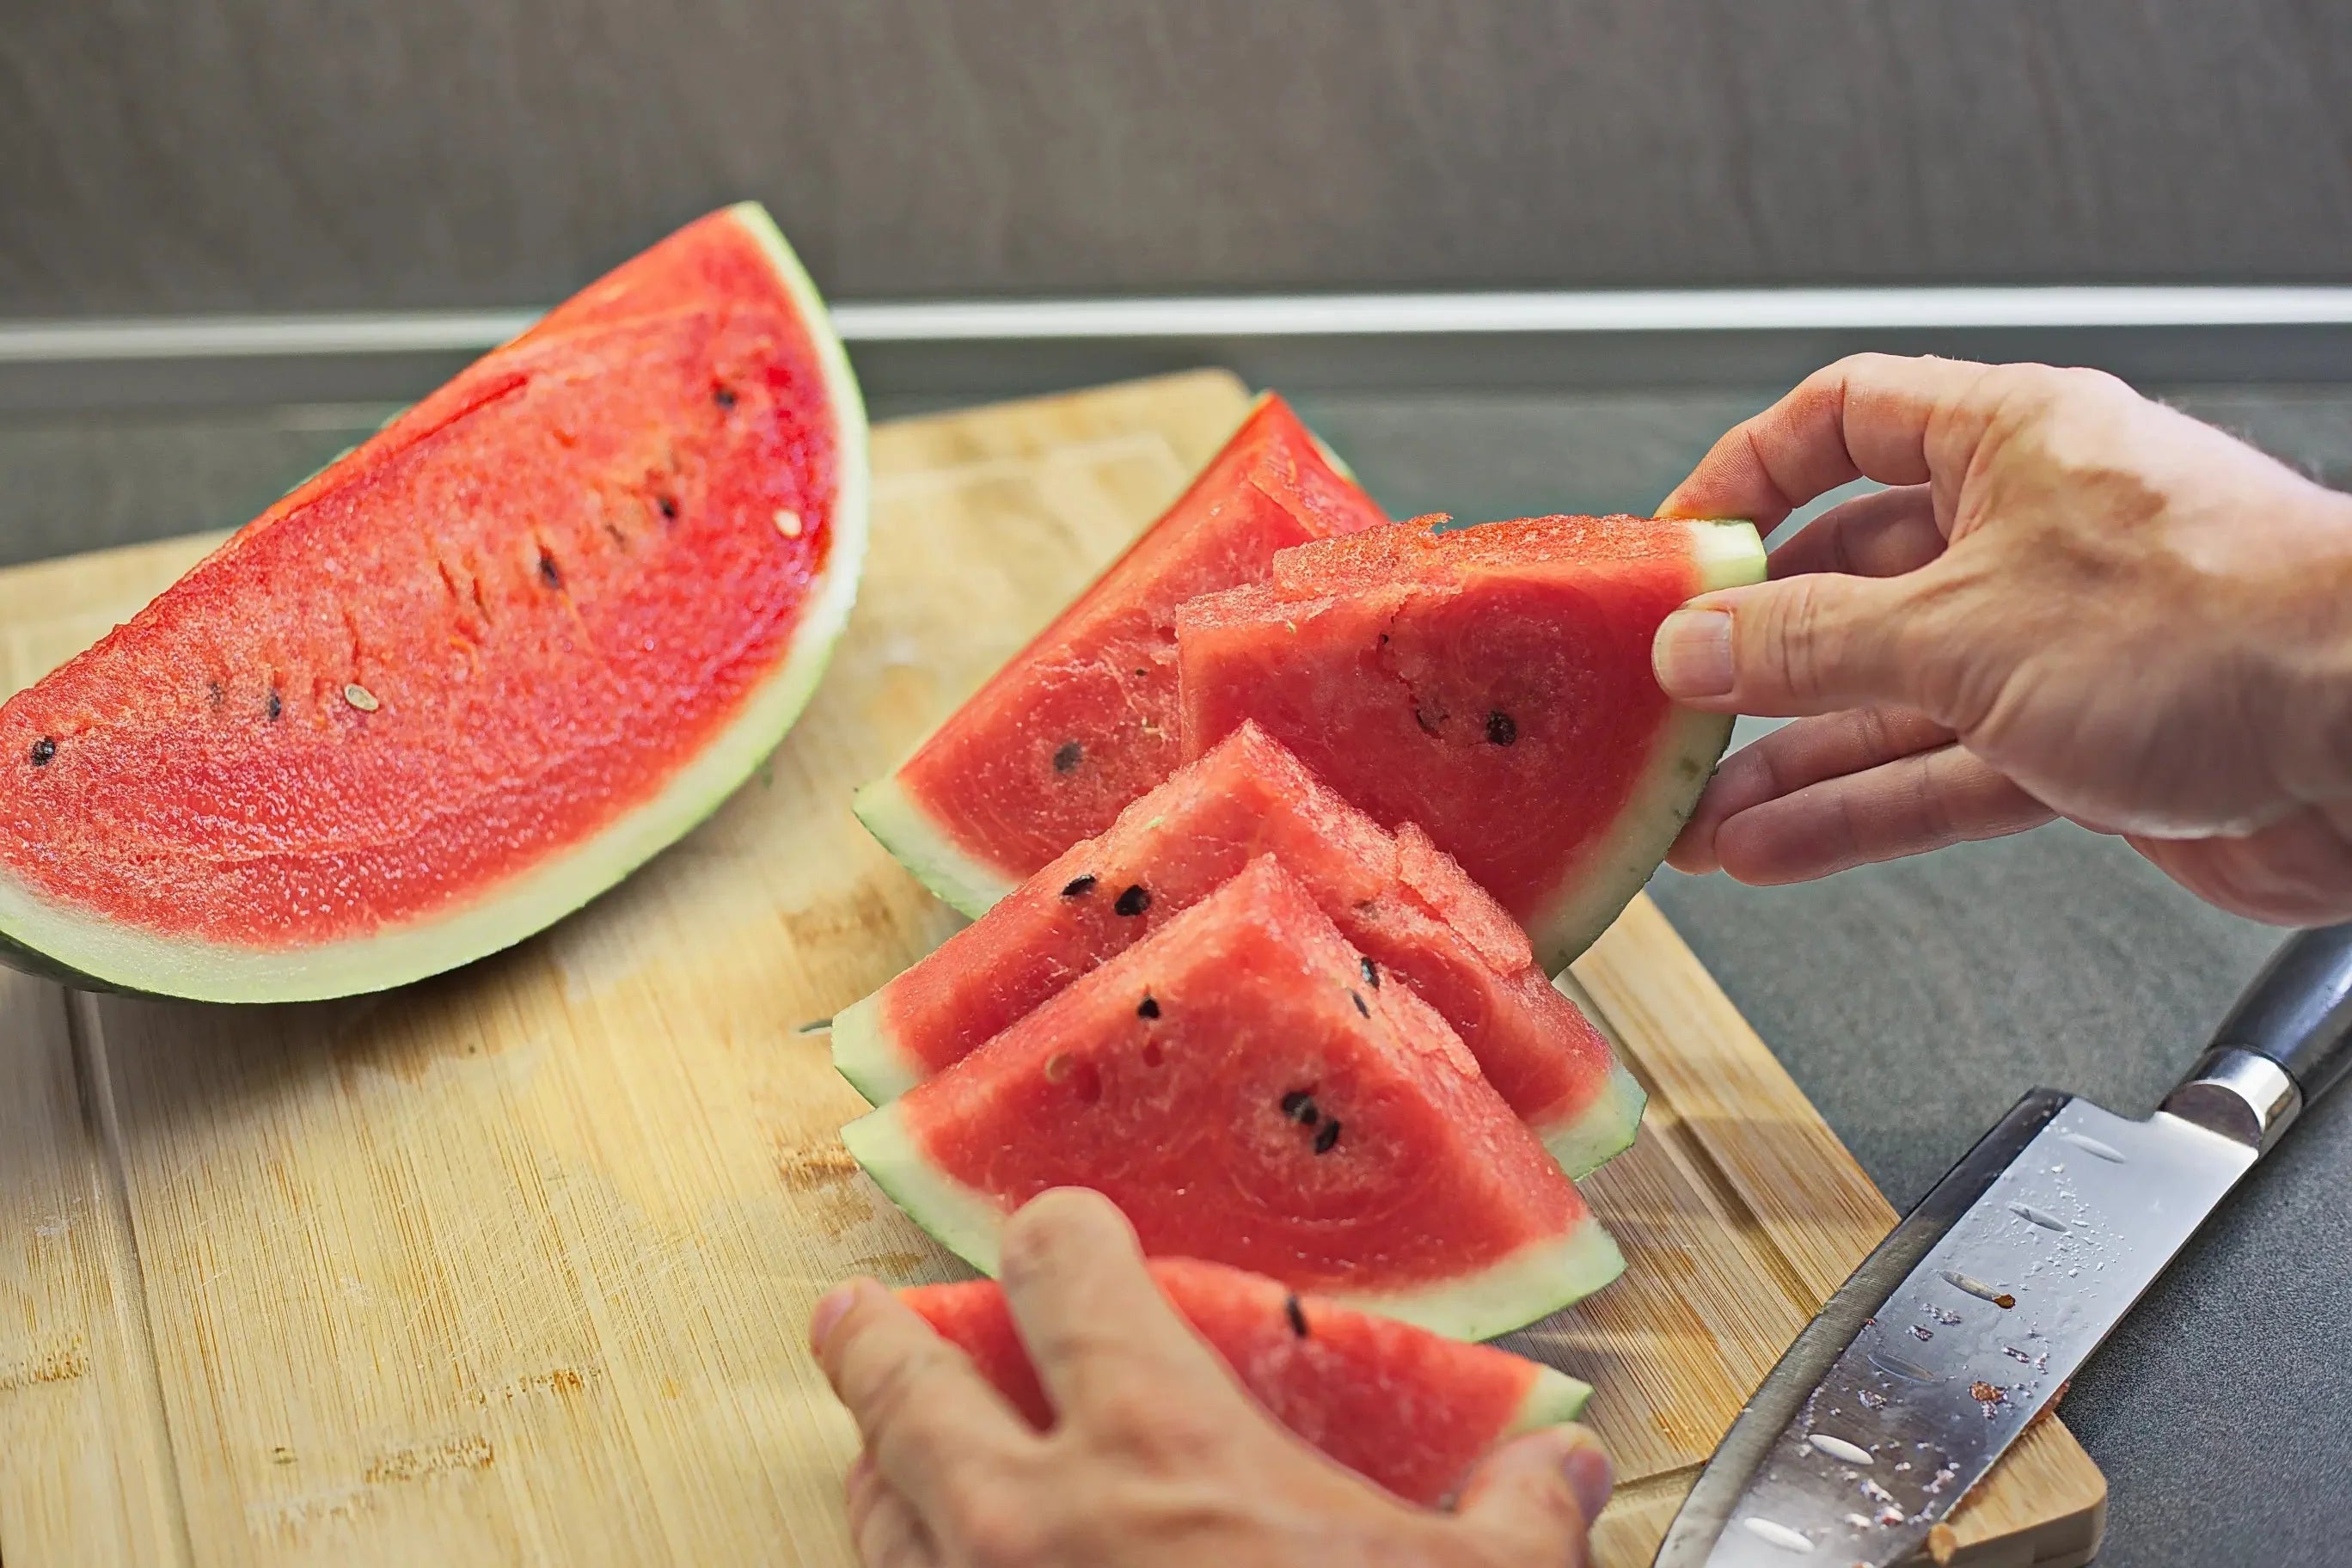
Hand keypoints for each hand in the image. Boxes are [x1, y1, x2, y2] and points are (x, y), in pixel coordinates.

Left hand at [810, 1188, 1612, 1567]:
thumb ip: (1520, 1513)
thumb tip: (1560, 1469)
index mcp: (1155, 1447)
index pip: (1062, 1271)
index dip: (1057, 1233)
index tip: (1061, 1230)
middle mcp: (1030, 1523)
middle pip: (906, 1387)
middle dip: (876, 1341)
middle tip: (855, 1318)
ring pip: (875, 1516)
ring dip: (878, 1478)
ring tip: (879, 1462)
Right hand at [1651, 354, 2351, 924]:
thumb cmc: (2232, 629)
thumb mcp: (1962, 627)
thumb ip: (1811, 642)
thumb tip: (1699, 641)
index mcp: (2012, 443)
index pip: (1842, 420)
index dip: (1745, 477)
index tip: (1673, 545)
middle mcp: (2033, 533)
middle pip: (1853, 576)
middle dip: (1754, 649)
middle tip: (1670, 697)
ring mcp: (2060, 642)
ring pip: (1889, 692)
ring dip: (1790, 754)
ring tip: (1696, 803)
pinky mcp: (2087, 744)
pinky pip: (1941, 770)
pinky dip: (1860, 808)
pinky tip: (1780, 844)